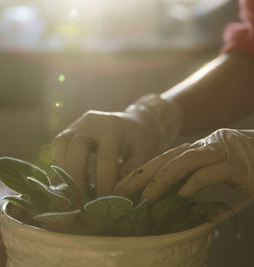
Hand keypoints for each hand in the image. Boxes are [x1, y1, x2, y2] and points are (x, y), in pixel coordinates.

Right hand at [51, 94, 181, 195]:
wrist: (133, 121)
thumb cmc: (140, 141)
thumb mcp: (141, 155)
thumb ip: (127, 173)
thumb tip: (112, 197)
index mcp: (114, 127)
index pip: (105, 157)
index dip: (103, 181)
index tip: (103, 202)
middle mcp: (92, 122)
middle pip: (76, 147)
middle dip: (76, 176)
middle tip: (79, 200)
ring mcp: (77, 124)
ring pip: (60, 144)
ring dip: (63, 169)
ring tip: (71, 191)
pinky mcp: (69, 130)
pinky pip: (57, 146)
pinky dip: (60, 163)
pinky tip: (68, 180)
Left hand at [115, 128, 253, 201]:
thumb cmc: (245, 166)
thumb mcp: (213, 171)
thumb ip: (192, 177)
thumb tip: (169, 193)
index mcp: (196, 150)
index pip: (162, 160)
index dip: (140, 172)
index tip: (121, 187)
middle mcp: (205, 148)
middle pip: (166, 159)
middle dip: (141, 175)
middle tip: (121, 192)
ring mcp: (221, 153)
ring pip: (185, 161)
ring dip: (162, 179)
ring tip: (146, 197)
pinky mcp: (239, 165)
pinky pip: (213, 171)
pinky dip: (197, 181)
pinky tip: (183, 194)